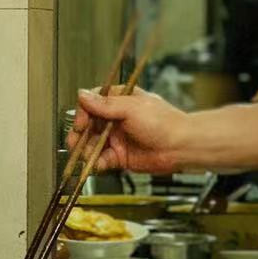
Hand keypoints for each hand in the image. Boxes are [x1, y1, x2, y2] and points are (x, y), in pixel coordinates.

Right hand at [71, 87, 187, 173]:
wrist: (180, 147)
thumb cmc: (165, 123)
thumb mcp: (131, 108)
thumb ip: (105, 104)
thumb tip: (83, 95)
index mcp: (120, 101)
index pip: (92, 104)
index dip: (83, 114)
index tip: (81, 123)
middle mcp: (116, 119)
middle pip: (88, 126)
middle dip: (80, 134)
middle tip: (76, 141)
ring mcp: (117, 139)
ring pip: (92, 144)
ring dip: (85, 150)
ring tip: (84, 154)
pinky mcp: (120, 157)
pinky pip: (101, 160)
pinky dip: (96, 163)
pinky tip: (95, 163)